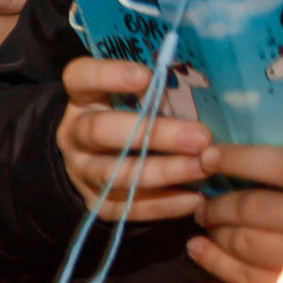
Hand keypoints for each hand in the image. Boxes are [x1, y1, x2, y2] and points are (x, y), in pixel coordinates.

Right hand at [55, 58, 208, 221]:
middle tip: (200, 137)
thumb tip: (207, 80)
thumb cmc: (134, 116)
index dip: (107, 76)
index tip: (145, 76)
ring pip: (113, 174)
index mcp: (84, 99)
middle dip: (152, 133)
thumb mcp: (135, 96)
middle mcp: (75, 135)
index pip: (80, 77)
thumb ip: (159, 88)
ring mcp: (81, 171)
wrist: (99, 161)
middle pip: (100, 131)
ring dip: (163, 172)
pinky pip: (125, 207)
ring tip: (203, 167)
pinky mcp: (94, 202)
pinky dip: (162, 204)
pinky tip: (194, 198)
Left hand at [191, 144, 282, 282]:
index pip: (281, 166)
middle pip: (253, 208)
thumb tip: (270, 157)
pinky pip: (246, 279)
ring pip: (243, 243)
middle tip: (204, 199)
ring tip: (205, 221)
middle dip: (219, 202)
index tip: (210, 155)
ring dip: (215, 230)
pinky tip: (199, 249)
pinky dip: (215, 262)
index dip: (240, 159)